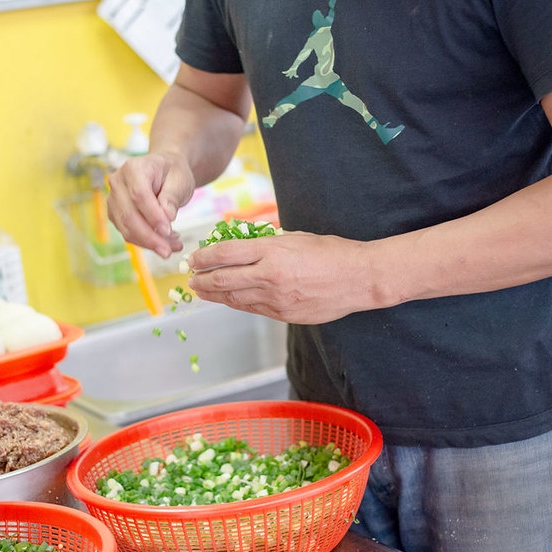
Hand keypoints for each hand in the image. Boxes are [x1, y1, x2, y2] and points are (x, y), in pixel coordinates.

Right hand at [107, 151, 197, 258]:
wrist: (164, 170)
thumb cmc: (172, 172)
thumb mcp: (180, 179)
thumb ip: (172, 196)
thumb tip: (167, 217)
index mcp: (134, 168)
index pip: (139, 195)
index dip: (152, 216)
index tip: (168, 231)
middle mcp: (118, 183)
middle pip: (129, 215)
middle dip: (149, 237)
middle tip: (168, 250)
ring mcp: (114, 200)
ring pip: (126, 228)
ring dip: (148, 243)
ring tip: (171, 247)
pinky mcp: (116, 214)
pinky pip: (128, 233)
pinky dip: (145, 242)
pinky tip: (164, 243)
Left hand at [187, 231, 376, 323]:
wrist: (360, 279)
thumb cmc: (332, 252)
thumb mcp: (296, 236)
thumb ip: (267, 240)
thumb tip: (242, 240)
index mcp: (273, 251)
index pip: (226, 253)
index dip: (204, 256)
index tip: (194, 258)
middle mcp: (270, 276)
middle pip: (223, 280)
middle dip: (201, 279)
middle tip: (191, 278)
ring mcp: (276, 299)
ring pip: (234, 299)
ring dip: (214, 295)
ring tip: (201, 291)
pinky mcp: (284, 315)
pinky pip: (253, 309)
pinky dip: (236, 303)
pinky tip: (228, 299)